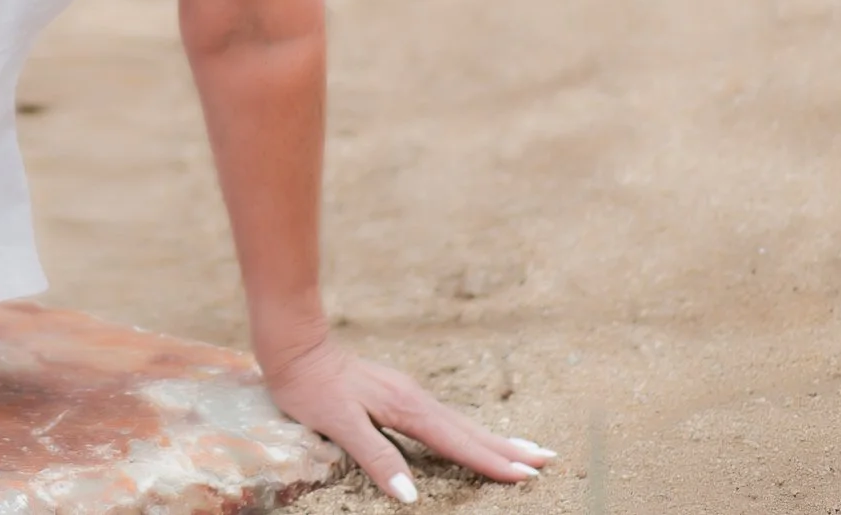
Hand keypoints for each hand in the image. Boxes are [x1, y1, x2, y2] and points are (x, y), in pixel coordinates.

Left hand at [261, 335, 554, 503]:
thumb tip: (410, 494)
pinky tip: (473, 434)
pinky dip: (468, 428)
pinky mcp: (398, 392)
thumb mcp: (338, 424)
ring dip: (494, 438)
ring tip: (527, 449)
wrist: (293, 345)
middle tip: (548, 461)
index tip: (527, 476)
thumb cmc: (309, 387)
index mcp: (406, 409)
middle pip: (469, 430)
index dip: (491, 462)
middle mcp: (414, 399)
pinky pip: (445, 415)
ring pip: (460, 421)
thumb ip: (375, 457)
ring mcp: (408, 393)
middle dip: (508, 448)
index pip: (457, 443)